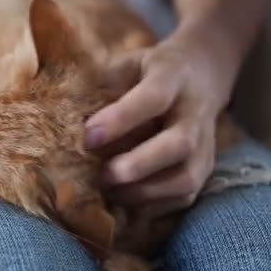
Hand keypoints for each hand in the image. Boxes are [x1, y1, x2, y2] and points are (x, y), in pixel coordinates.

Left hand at [85, 24, 240, 217]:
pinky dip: (152, 206)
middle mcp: (195, 113)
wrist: (203, 73)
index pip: (152, 98)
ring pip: (185, 179)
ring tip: (108, 193)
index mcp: (172, 77)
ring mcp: (206, 144)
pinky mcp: (205, 168)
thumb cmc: (150, 70)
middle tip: (101, 176)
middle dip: (136, 166)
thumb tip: (63, 115)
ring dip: (143, 193)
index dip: (121, 119)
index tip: (88, 137)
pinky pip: (184, 197)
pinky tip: (124, 202)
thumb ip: (103, 85)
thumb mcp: (128, 63)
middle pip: (178, 145)